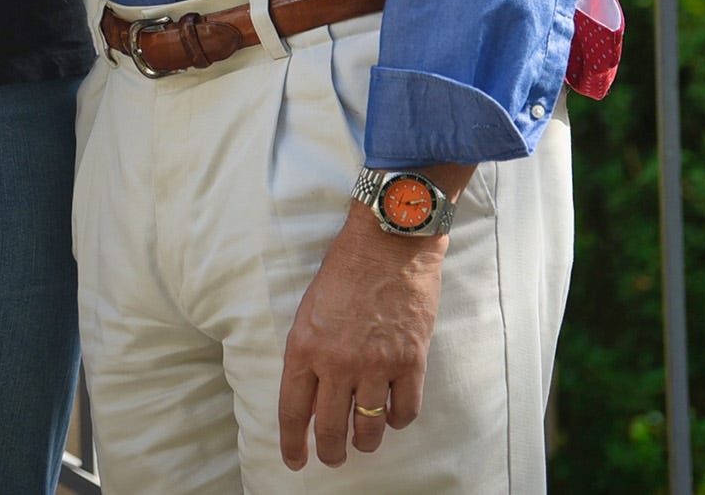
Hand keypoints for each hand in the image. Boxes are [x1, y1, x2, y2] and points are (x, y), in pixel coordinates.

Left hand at [276, 205, 447, 469]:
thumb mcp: (310, 311)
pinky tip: (392, 413)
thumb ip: (309, 353)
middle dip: (331, 452)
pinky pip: (405, 411)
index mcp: (304, 347)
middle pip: (332, 429)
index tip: (295, 461)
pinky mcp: (411, 362)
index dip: (293, 443)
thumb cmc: (345, 270)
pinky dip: (398, 419)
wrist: (388, 243)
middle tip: (332, 458)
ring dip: (365, 441)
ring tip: (363, 441)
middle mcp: (337, 362)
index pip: (293, 410)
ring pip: (370, 427)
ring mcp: (376, 365)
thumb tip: (313, 394)